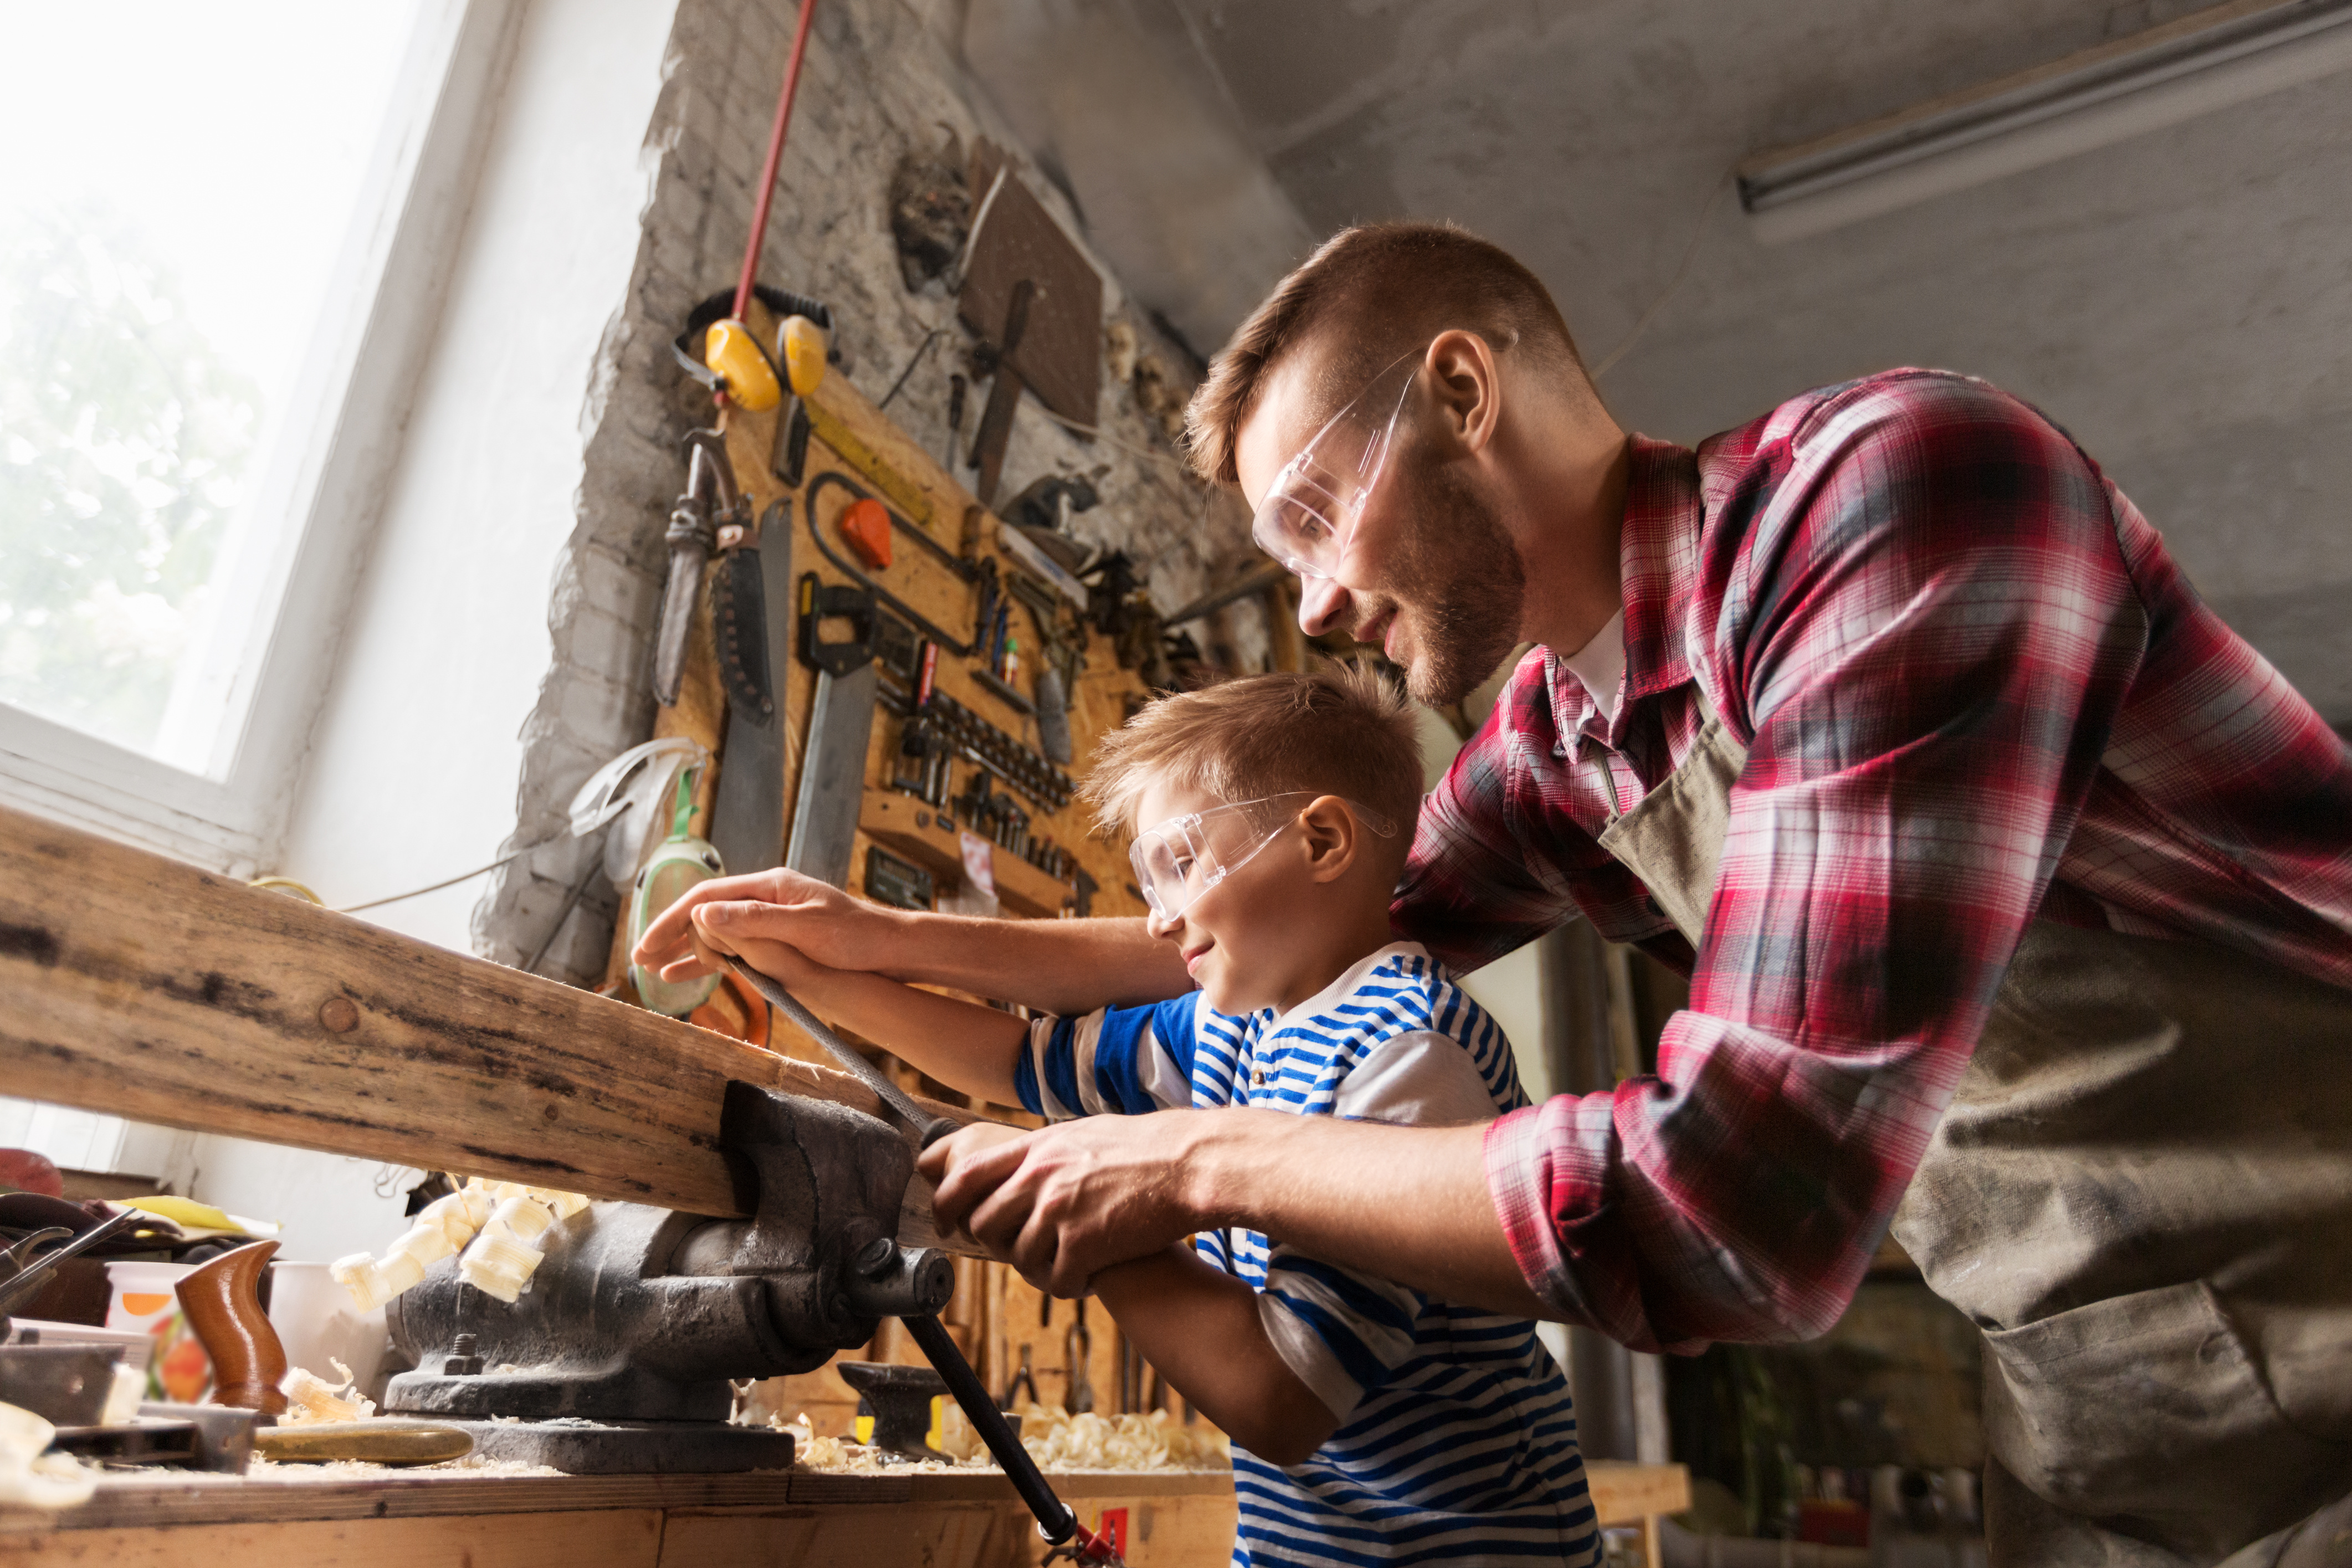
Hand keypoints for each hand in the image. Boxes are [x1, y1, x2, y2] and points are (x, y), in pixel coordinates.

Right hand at [630, 867, 896, 984]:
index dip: (672, 920)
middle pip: (705, 912)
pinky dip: (711, 962)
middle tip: (639, 959)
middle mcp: (766, 897)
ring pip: (716, 932)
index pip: (707, 897)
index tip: (648, 944)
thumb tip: (703, 913)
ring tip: (655, 971)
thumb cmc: (856, 937)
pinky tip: (690, 978)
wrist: (890, 948)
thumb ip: (754, 922)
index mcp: (770, 887)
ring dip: (685, 950)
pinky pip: (735, 948)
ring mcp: (771, 917)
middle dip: (670, 934)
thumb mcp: (804, 928)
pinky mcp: (778, 938)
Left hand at [919, 1111, 1217, 1296]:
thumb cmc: (1146, 1148)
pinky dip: (1071, 1285)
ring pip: (1019, 1258)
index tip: (946, 1220)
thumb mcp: (1083, 1133)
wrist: (1189, 1165)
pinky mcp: (1083, 1244)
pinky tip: (1091, 1275)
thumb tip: (1021, 1164)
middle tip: (1022, 1248)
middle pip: (983, 1225)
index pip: (967, 1176)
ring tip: (1069, 1261)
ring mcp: (1059, 1211)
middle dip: (996, 1244)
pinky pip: (1056, 1281)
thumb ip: (1045, 1152)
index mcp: (1037, 1148)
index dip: (946, 1202)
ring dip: (1040, 1266)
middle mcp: (1040, 1178)